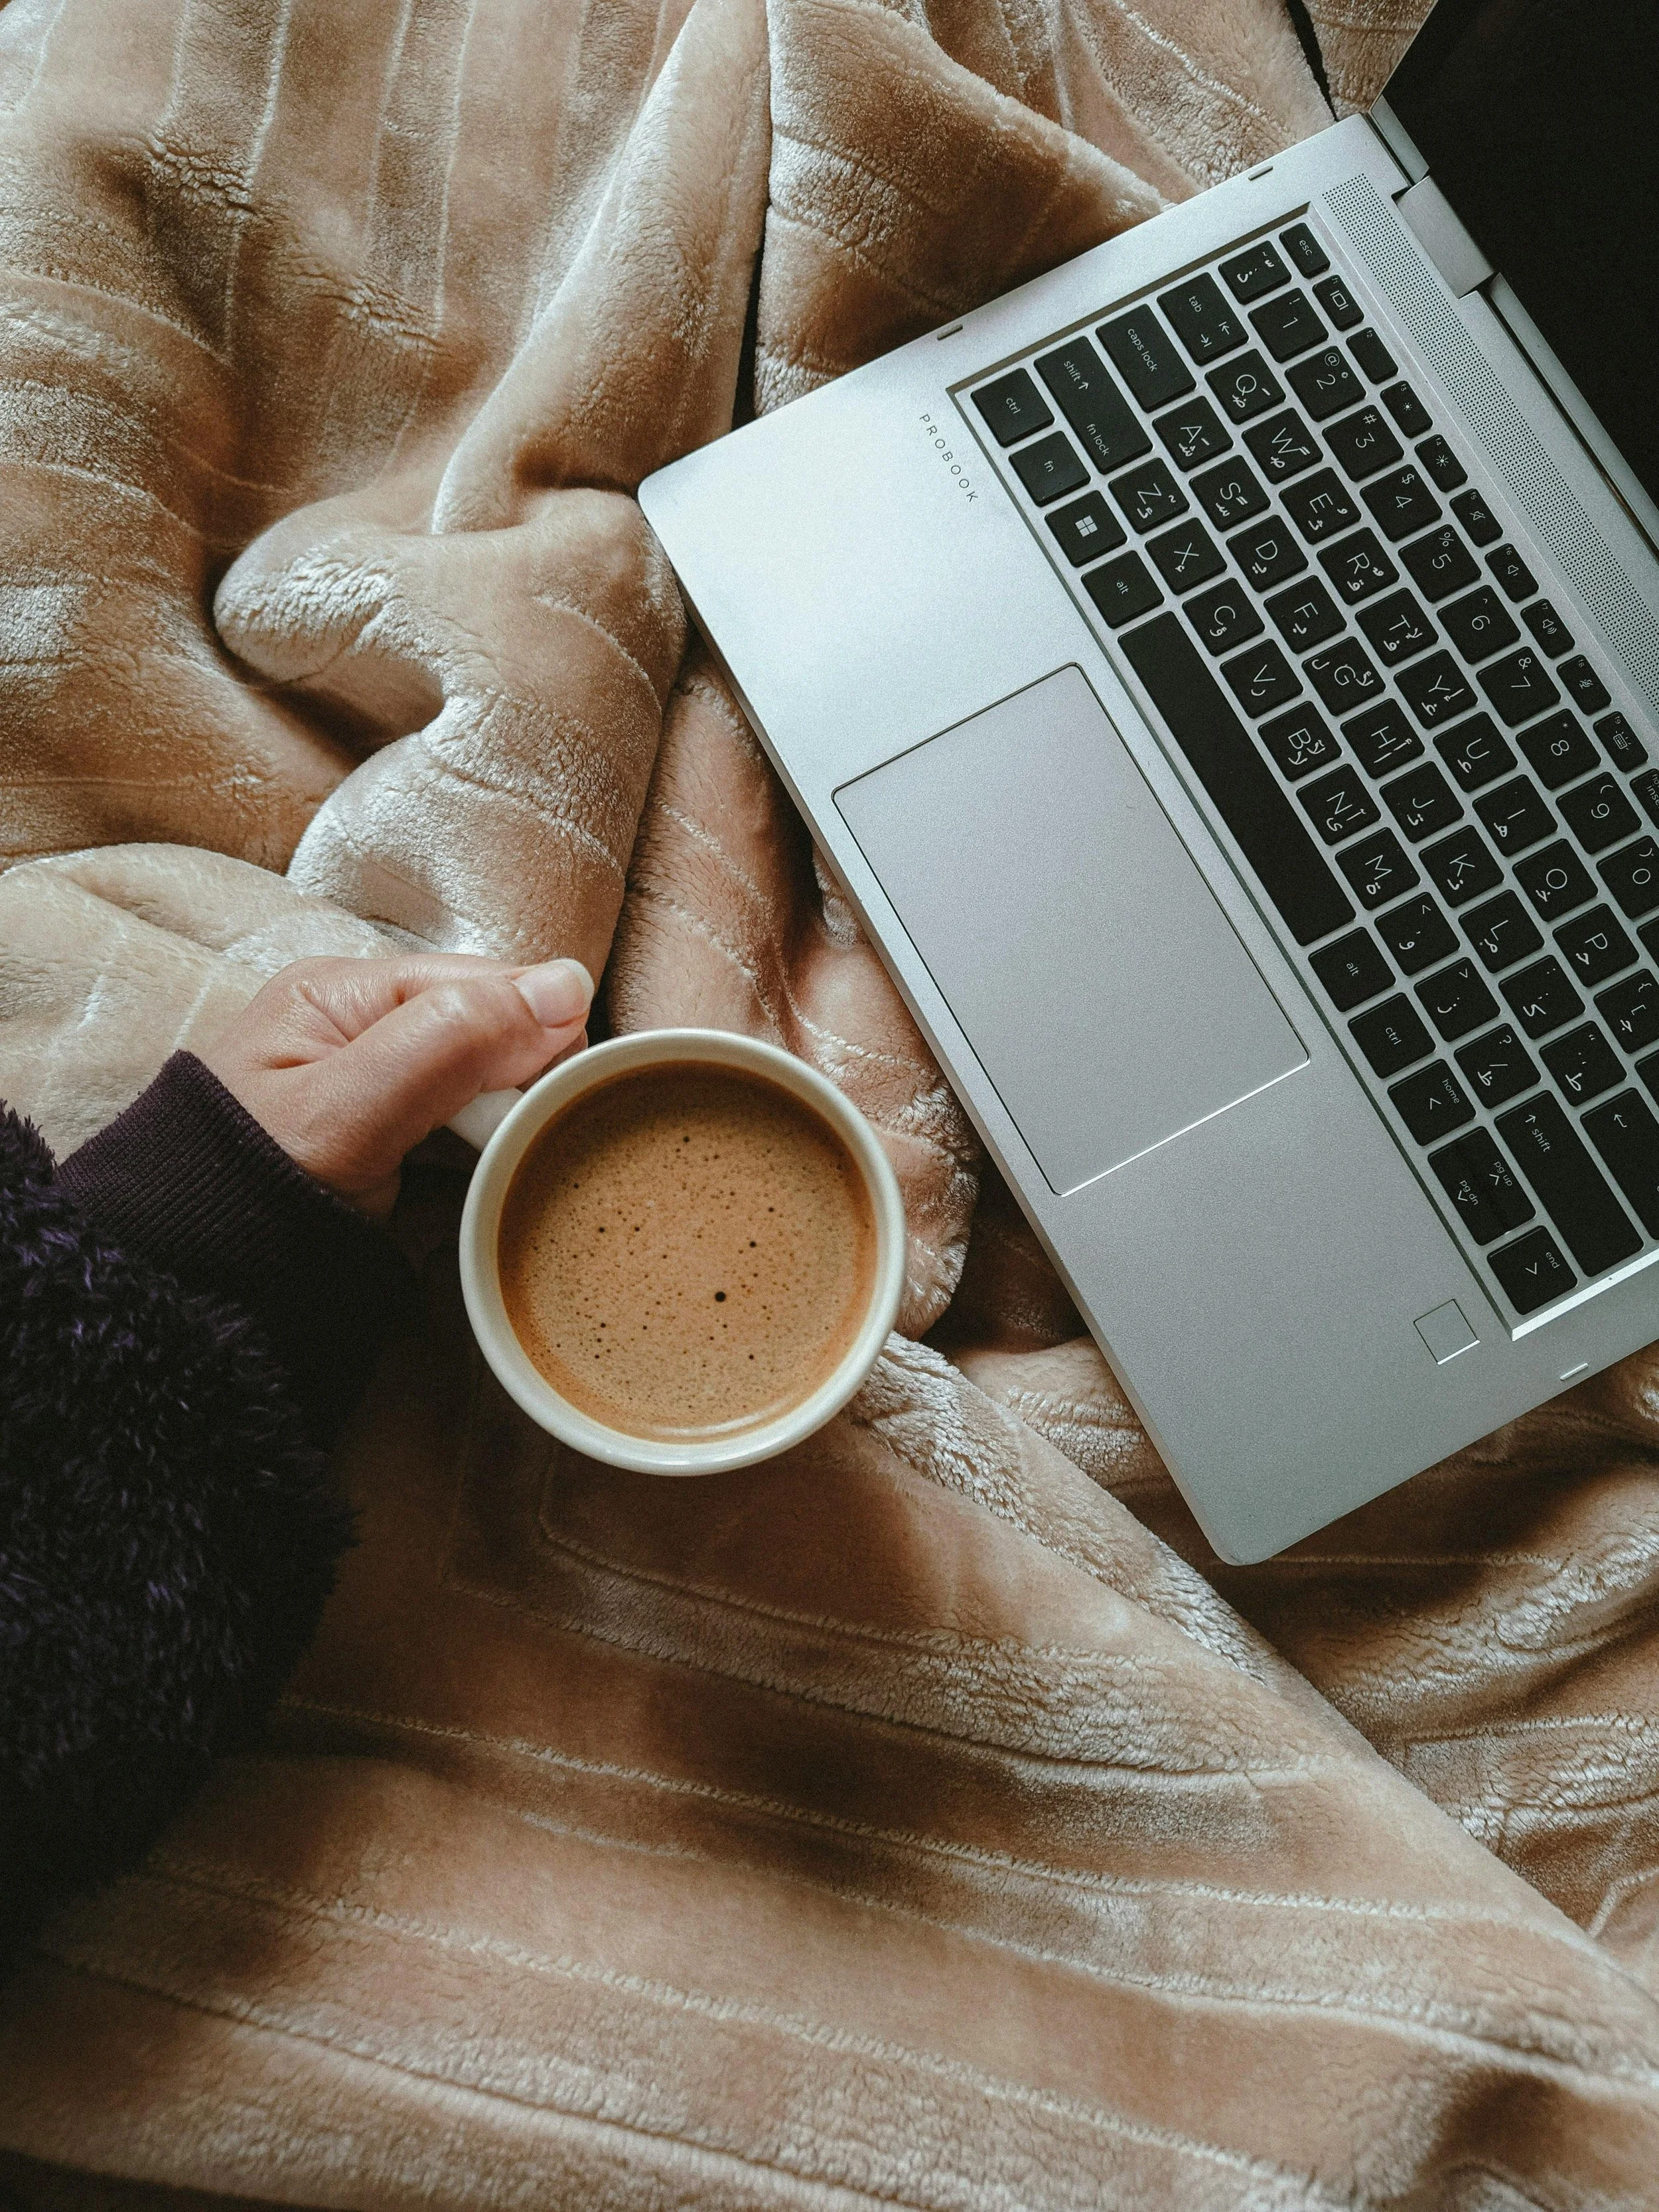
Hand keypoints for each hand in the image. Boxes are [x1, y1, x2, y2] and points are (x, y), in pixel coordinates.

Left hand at [200, 953, 592, 1216]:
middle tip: (513, 1146)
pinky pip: (473, 1143)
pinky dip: (493, 1165)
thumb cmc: (246, 1192)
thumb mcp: (347, 1110)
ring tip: (506, 1172)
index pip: (485, 985)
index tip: (554, 1096)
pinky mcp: (398, 1153)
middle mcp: (368, 1031)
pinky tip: (494, 1190)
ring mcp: (384, 1094)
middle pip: (494, 1037)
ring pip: (492, 1093)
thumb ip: (451, 1041)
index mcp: (347, 993)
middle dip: (520, 1087)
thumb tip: (567, 983)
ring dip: (512, 1131)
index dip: (537, 1032)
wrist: (189, 1294)